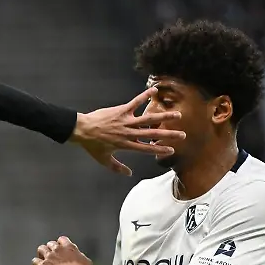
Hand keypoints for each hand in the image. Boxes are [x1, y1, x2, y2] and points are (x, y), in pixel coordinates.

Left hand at [32, 237, 92, 264]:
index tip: (60, 249)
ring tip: (43, 260)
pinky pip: (35, 261)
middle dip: (50, 249)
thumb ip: (78, 255)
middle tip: (51, 256)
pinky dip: (36, 264)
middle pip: (50, 244)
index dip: (60, 244)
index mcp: (69, 247)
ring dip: (42, 254)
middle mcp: (58, 249)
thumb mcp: (85, 260)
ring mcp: (50, 257)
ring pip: (41, 249)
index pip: (62, 239)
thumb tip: (77, 255)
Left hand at [71, 86, 185, 174]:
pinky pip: (135, 102)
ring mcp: (126, 121)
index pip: (146, 148)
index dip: (160, 149)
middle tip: (183, 135)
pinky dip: (144, 96)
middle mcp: (128, 133)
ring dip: (163, 117)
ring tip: (178, 115)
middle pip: (152, 134)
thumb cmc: (92, 145)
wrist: (81, 130)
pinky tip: (155, 90)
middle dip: (168, 135)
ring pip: (148, 119)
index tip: (172, 150)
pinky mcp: (121, 111)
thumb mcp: (104, 159)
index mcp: (126, 145)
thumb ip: (117, 167)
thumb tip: (129, 174)